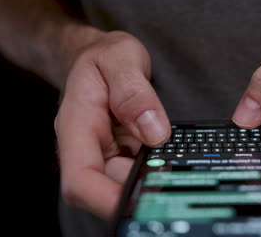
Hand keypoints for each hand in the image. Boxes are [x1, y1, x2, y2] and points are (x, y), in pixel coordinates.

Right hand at [54, 31, 170, 219]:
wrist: (97, 55)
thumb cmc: (103, 55)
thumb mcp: (120, 58)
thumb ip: (134, 92)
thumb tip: (155, 132)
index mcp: (77, 127)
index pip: (80, 179)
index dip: (104, 201)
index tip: (136, 205)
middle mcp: (88, 148)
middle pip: (108, 190)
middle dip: (141, 193)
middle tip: (179, 185)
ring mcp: (106, 153)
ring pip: (127, 183)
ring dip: (154, 182)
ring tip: (183, 171)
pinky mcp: (122, 152)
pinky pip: (140, 169)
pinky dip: (158, 169)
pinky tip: (177, 160)